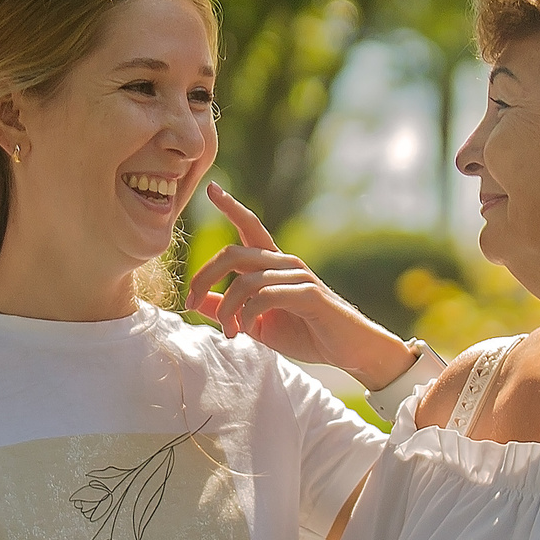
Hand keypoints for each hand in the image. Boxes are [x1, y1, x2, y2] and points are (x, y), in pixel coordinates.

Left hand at [186, 184, 413, 387]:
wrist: (349, 350)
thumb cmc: (306, 334)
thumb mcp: (257, 324)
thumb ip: (228, 310)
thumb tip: (198, 301)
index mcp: (273, 265)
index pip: (249, 227)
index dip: (231, 207)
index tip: (211, 188)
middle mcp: (284, 263)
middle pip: (232, 254)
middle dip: (204, 277)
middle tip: (190, 303)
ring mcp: (298, 275)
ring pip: (245, 281)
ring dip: (227, 309)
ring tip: (229, 331)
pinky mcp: (309, 293)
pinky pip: (265, 296)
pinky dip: (248, 315)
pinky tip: (247, 329)